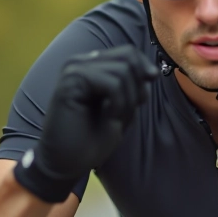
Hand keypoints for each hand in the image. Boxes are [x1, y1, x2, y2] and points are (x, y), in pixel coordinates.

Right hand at [13, 45, 157, 202]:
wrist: (66, 163)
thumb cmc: (91, 139)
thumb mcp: (121, 108)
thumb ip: (133, 87)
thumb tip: (151, 71)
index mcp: (91, 66)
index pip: (129, 53)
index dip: (143, 71)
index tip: (142, 99)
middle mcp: (81, 62)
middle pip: (129, 57)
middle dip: (137, 88)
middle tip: (125, 112)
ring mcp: (74, 69)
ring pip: (123, 69)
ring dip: (128, 99)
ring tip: (114, 118)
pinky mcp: (71, 82)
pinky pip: (112, 83)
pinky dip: (119, 104)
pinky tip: (108, 117)